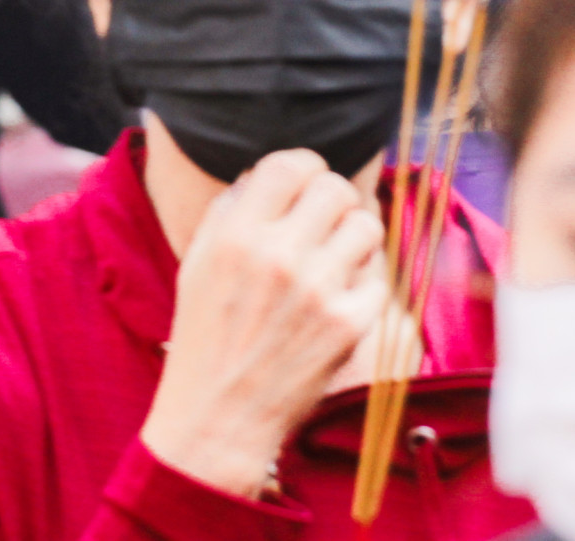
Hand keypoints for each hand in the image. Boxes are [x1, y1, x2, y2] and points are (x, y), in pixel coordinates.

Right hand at [139, 149, 387, 497]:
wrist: (219, 411)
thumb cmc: (205, 332)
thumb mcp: (198, 260)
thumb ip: (233, 210)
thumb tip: (270, 174)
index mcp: (236, 234)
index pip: (290, 163)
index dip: (301, 168)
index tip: (300, 185)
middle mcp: (280, 255)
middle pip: (335, 188)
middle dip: (329, 199)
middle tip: (319, 221)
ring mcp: (320, 290)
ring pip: (366, 226)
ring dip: (351, 235)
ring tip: (332, 256)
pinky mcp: (351, 324)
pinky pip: (377, 275)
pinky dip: (359, 281)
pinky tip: (335, 297)